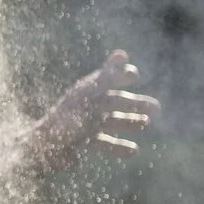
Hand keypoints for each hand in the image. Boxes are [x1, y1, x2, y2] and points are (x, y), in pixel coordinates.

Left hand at [25, 51, 158, 174]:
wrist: (45, 151)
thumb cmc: (68, 119)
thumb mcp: (90, 95)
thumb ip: (108, 75)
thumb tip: (123, 53)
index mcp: (88, 92)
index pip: (108, 78)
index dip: (121, 75)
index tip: (136, 75)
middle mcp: (88, 107)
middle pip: (117, 103)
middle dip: (137, 104)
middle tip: (158, 109)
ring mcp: (87, 126)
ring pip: (114, 123)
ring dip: (131, 122)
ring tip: (146, 124)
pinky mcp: (84, 144)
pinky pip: (106, 145)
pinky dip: (120, 148)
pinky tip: (134, 151)